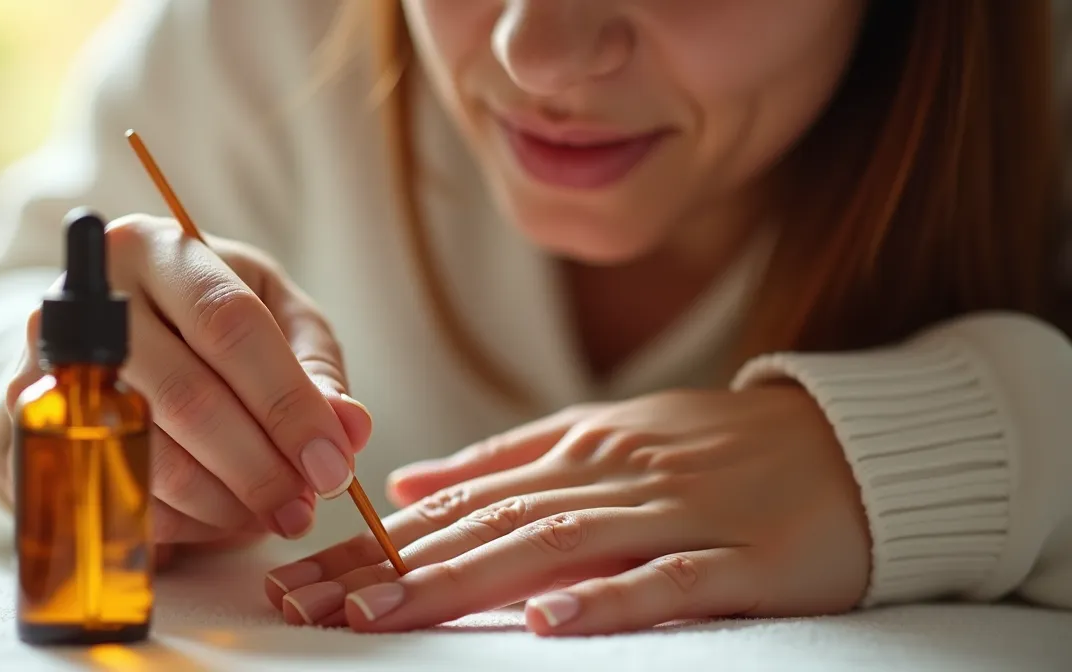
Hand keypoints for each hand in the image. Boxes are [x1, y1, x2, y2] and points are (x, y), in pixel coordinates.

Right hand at [0, 214, 372, 546]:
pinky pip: (110, 492)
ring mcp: (42, 364)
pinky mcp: (22, 432)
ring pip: (146, 454)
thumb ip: (316, 369)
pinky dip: (176, 522)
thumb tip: (350, 428)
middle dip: (258, 466)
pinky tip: (218, 518)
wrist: (100, 336)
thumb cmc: (206, 320)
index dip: (288, 402)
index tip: (333, 463)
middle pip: (186, 396)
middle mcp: (89, 298)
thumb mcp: (275, 319)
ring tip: (271, 515)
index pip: (231, 325)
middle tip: (303, 508)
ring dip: (222, 504)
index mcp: (160, 249)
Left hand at [264, 388, 869, 634]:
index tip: (301, 573)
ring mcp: (675, 513)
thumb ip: (509, 463)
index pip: (457, 502)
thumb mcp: (605, 438)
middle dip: (389, 568)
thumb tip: (409, 485)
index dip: (374, 542)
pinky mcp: (742, 557)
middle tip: (308, 604)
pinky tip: (549, 619)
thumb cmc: (718, 450)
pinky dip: (607, 599)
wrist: (853, 444)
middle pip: (484, 525)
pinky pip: (668, 581)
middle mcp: (611, 475)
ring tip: (384, 615)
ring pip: (552, 546)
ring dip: (462, 581)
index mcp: (576, 450)